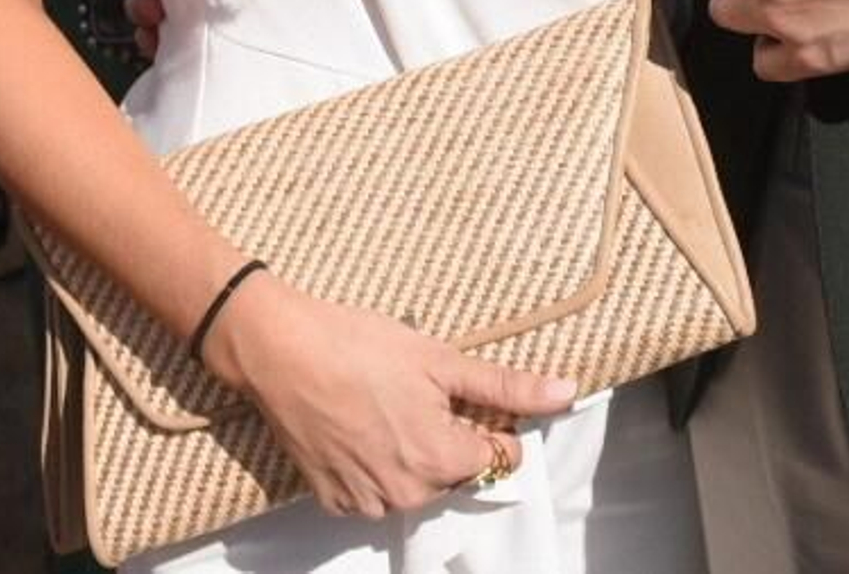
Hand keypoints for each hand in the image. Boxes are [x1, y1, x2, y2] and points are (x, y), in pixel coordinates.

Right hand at [204, 270, 576, 518]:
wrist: (281, 351)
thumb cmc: (361, 346)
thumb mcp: (442, 358)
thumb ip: (506, 386)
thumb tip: (567, 393)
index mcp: (442, 462)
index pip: (498, 457)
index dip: (490, 420)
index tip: (462, 390)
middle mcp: (408, 496)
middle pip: (457, 471)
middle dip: (451, 435)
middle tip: (419, 389)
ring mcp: (367, 503)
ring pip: (417, 483)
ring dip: (414, 450)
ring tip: (387, 401)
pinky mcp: (334, 500)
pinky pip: (377, 490)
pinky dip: (378, 463)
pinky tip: (362, 422)